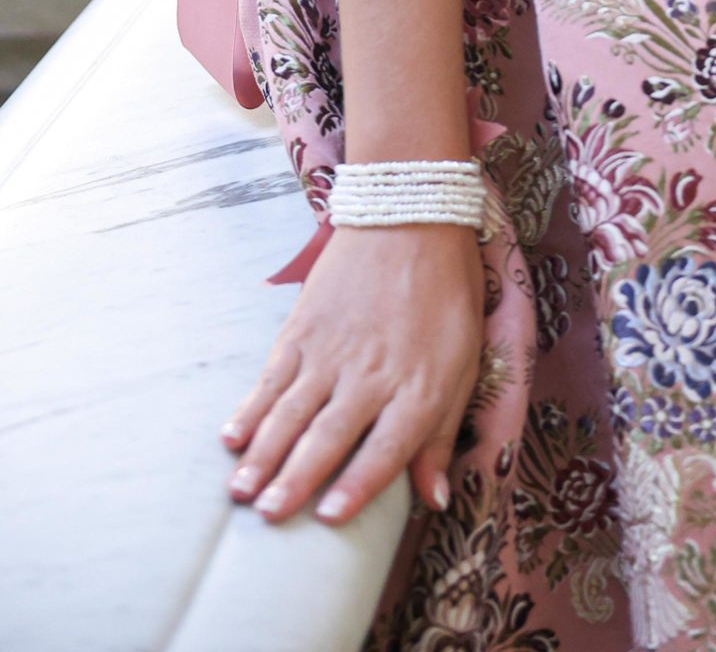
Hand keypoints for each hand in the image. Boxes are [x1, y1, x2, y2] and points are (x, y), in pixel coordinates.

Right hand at [220, 223, 483, 523]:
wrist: (411, 216)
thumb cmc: (446, 296)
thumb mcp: (464, 363)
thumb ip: (441, 435)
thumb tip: (435, 499)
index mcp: (419, 386)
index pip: (385, 447)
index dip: (357, 485)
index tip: (328, 518)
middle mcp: (372, 373)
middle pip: (329, 436)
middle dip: (296, 479)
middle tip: (268, 516)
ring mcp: (333, 350)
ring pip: (292, 412)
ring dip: (264, 454)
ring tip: (240, 492)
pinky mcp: (303, 328)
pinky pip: (272, 376)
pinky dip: (250, 408)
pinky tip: (232, 437)